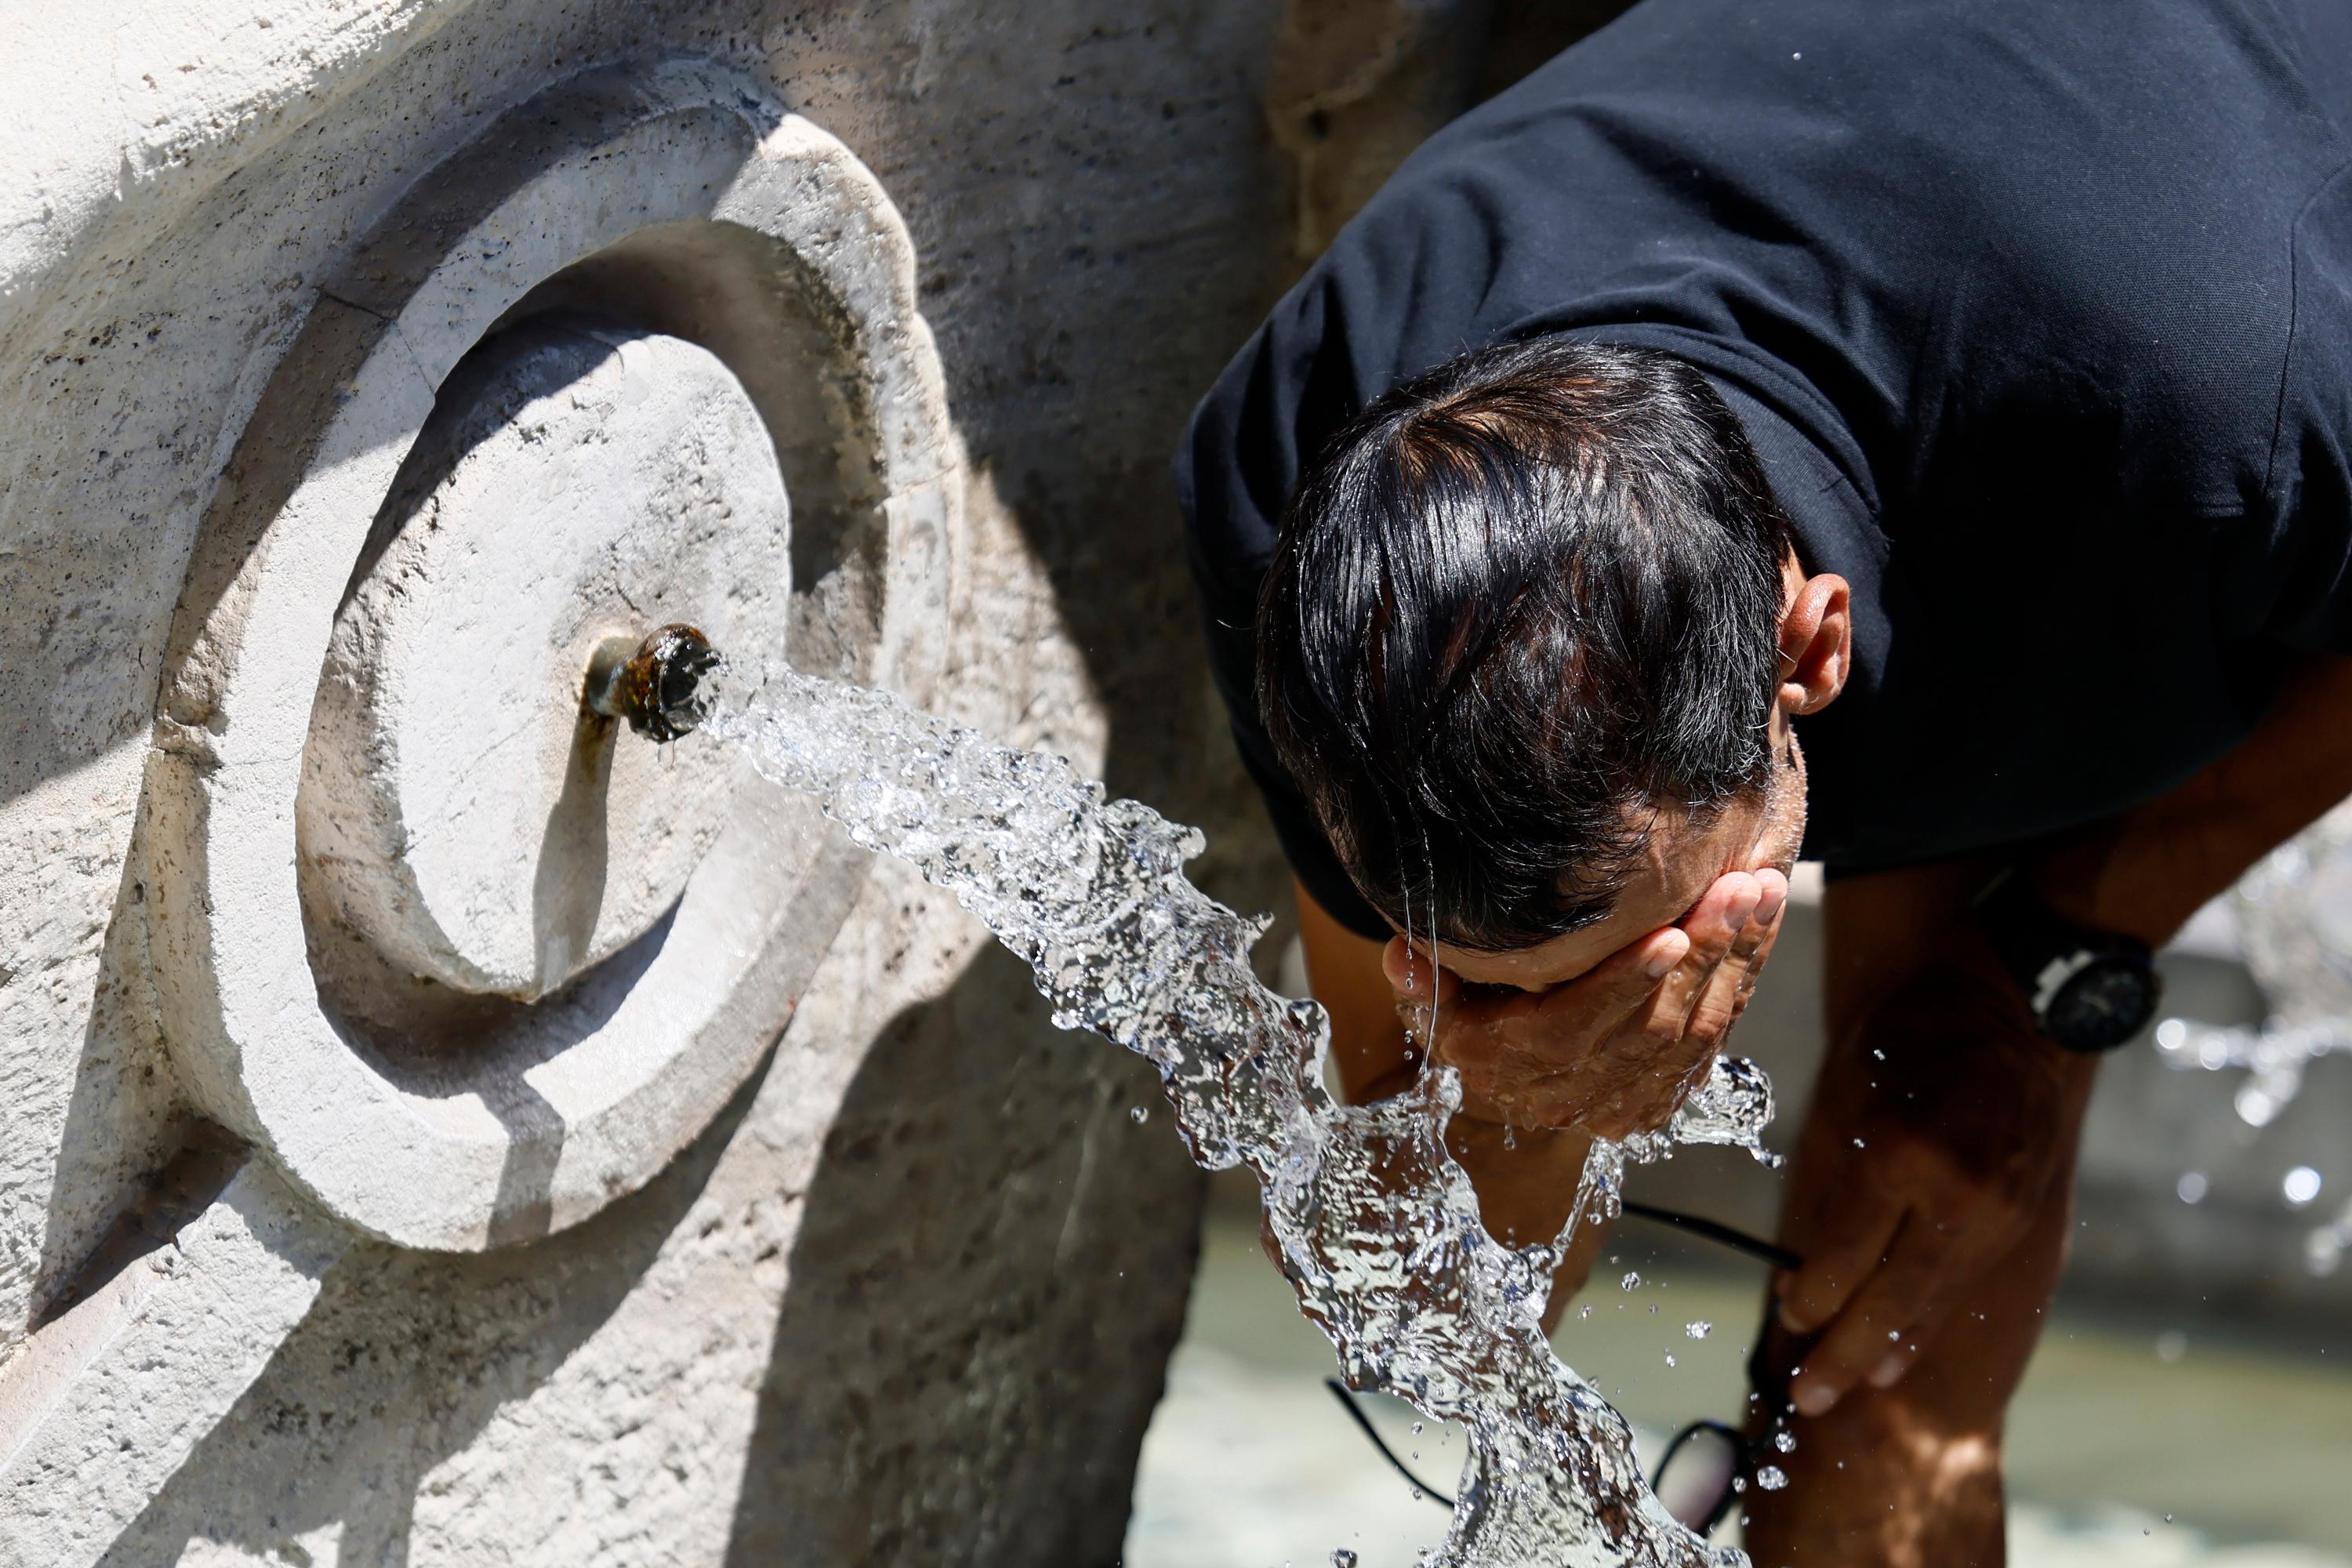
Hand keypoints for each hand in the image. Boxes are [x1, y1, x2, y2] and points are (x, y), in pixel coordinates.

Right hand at [1383, 868, 1789, 1138]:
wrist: (1506, 1062)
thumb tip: (1405, 957)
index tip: (1666, 934)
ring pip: (1692, 1035)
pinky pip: (1713, 1039)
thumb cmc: (1470, 1007)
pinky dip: (1743, 978)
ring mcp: (1619, 1102)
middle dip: (1701, 956)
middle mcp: (1566, 1094)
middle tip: (1735, 888)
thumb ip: (1424, 978)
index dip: (1623, 985)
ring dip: (1733, 960)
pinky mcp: (1658, 1096)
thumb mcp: (1435, 993)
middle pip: (1650, 1030)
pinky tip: (1760, 923)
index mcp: (1508, 1064)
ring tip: (1757, 891)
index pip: (1573, 1030)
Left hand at [1775, 930, 2097, 1415]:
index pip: (1846, 1255)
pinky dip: (1929, 1319)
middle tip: (1806, 1399)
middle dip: (1843, 1353)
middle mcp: (1958, 1196)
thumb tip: (1811, 1264)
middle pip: (1891, 1298)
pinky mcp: (2023, 1219)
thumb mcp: (1853, 1089)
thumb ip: (1837, 1178)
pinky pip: (1963, 1284)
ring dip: (1888, 1351)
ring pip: (1933, 1301)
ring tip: (1848, 1390)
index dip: (1812, 1297)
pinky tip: (1901, 1351)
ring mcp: (1999, 1213)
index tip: (1788, 1319)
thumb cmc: (1912, 1032)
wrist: (2016, 1004)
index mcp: (1901, 1156)